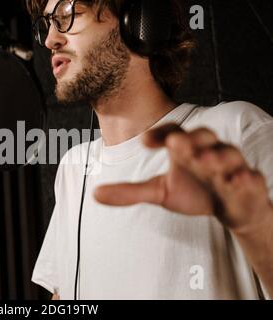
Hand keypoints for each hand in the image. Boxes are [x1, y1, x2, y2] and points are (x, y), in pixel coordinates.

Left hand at [94, 124, 272, 233]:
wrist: (227, 207)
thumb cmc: (192, 191)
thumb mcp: (159, 192)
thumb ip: (130, 192)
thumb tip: (94, 194)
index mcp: (185, 149)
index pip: (173, 133)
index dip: (160, 134)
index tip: (145, 141)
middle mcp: (208, 151)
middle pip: (203, 136)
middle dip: (191, 138)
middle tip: (176, 142)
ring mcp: (230, 166)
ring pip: (229, 153)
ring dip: (218, 155)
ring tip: (205, 160)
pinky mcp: (248, 183)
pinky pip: (251, 177)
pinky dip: (246, 178)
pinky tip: (239, 180)